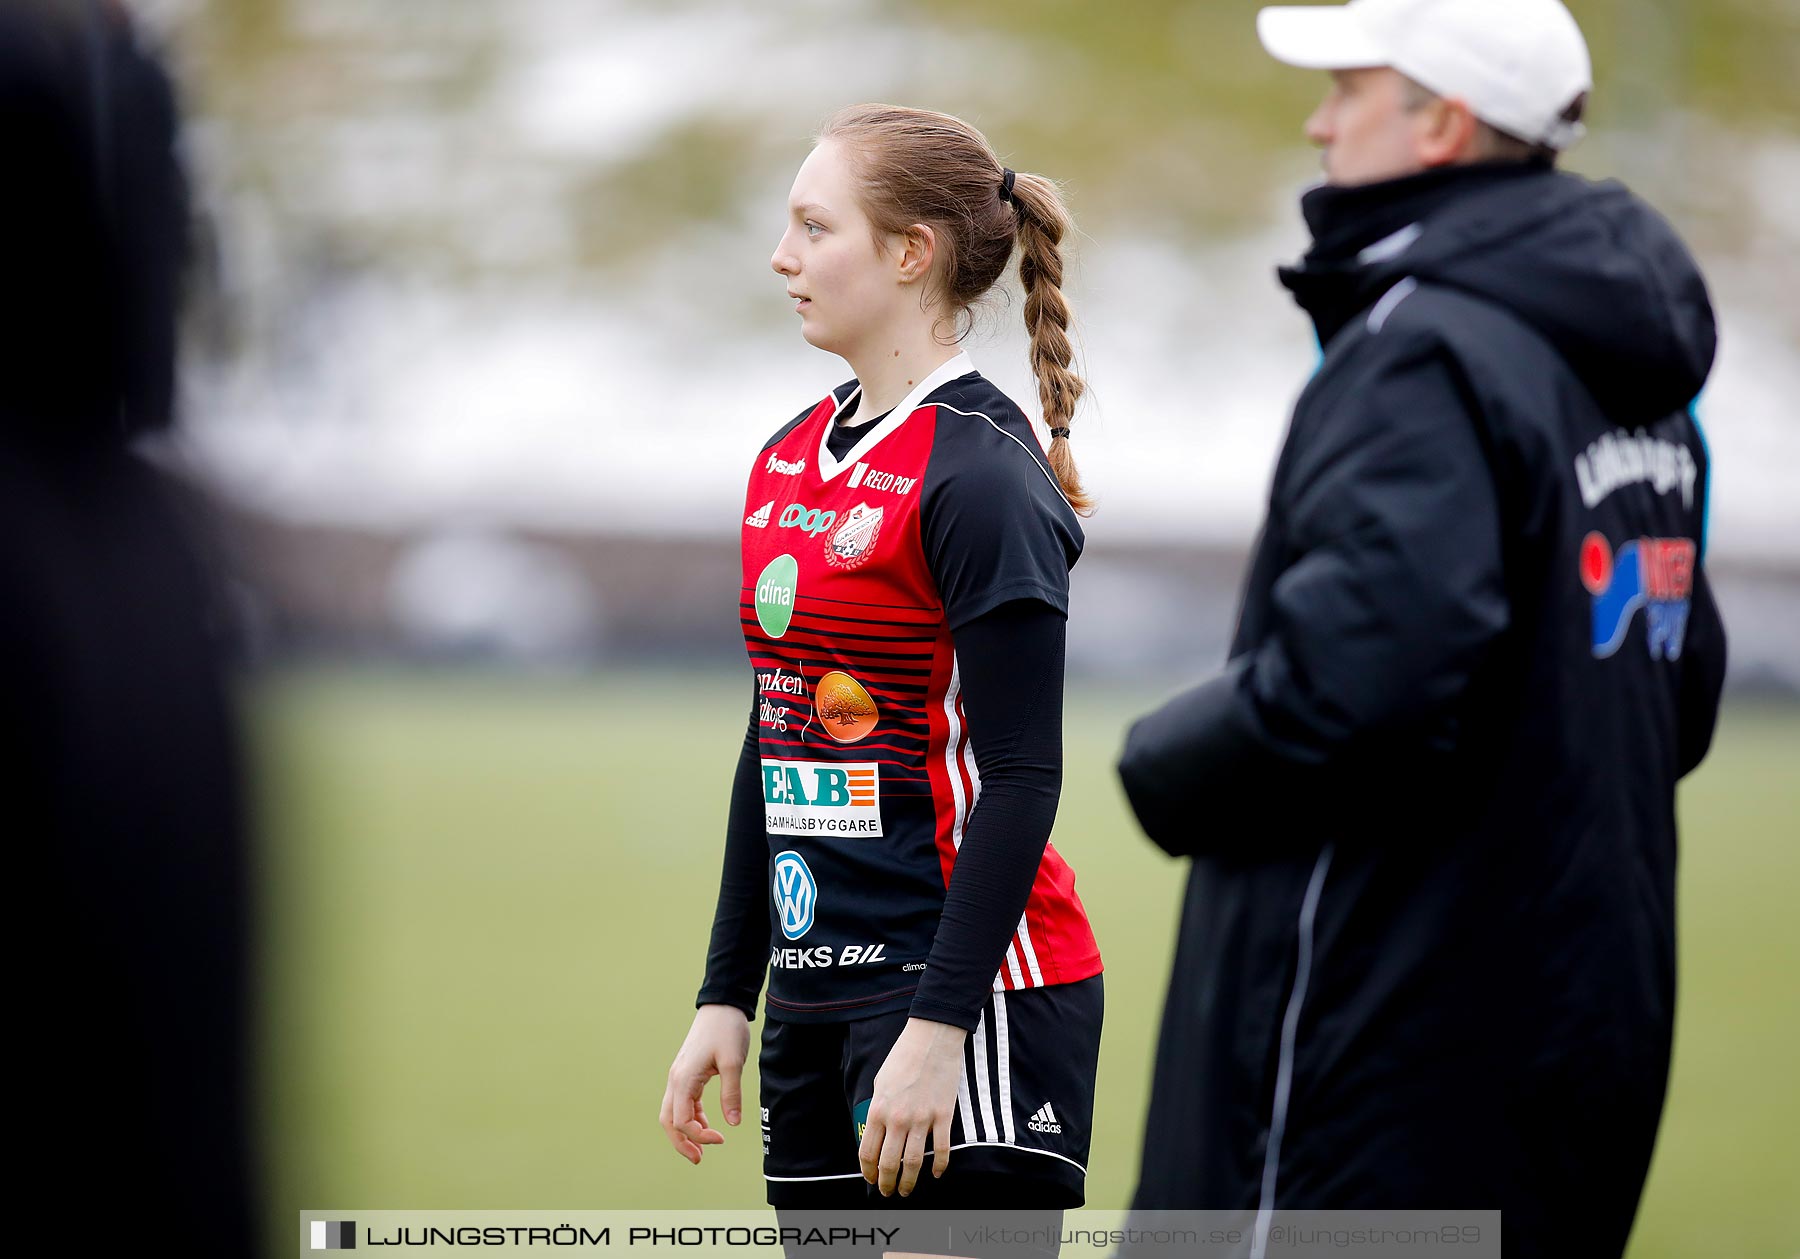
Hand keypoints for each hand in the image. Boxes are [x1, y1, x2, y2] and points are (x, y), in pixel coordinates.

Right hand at [659, 1004, 749, 1164]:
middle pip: (668, 1121)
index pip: (681, 1120)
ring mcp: (679, 1077)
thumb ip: (731, 1093)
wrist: (722, 1006)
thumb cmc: (726, 1030)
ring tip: (703, 1149)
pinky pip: (683, 1102)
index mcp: (683, 1079)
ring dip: (685, 1132)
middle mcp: (676, 1080)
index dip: (698, 1136)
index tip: (722, 1138)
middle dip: (681, 1143)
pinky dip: (692, 1117)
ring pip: (673, 1113)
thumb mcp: (734, 1062)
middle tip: (699, 1160)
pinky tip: (708, 1125)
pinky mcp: (687, 1074)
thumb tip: (732, 1125)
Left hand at [858, 1017, 966, 1196]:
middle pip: (888, 1163)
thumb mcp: (880, 1083)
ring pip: (913, 1162)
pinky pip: (942, 1150)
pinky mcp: (944, 1115)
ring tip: (907, 1191)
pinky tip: (936, 1173)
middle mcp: (898, 1118)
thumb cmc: (903, 1057)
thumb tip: (877, 1134)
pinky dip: (939, 1166)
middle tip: (888, 1192)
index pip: (867, 1152)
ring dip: (909, 1182)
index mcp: (878, 1109)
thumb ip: (877, 1110)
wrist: (932, 1038)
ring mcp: (922, 1119)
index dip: (868, 1171)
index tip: (871, 1179)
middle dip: (886, 1183)